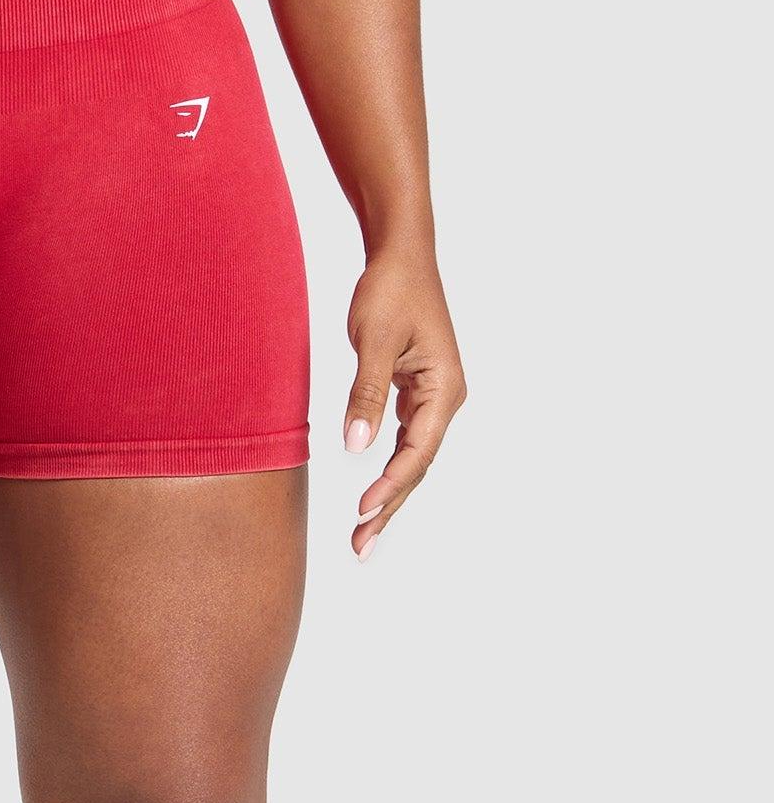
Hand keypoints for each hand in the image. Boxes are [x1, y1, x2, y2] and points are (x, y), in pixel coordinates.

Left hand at [342, 250, 464, 557]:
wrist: (400, 255)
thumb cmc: (391, 290)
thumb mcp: (374, 342)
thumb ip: (367, 394)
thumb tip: (357, 445)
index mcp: (445, 388)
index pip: (418, 450)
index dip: (391, 485)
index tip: (363, 511)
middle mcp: (445, 398)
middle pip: (417, 465)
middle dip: (390, 507)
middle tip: (360, 547)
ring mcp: (433, 398)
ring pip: (411, 459)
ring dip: (389, 495)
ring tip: (363, 534)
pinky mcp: (416, 393)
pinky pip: (404, 443)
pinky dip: (388, 470)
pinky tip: (371, 496)